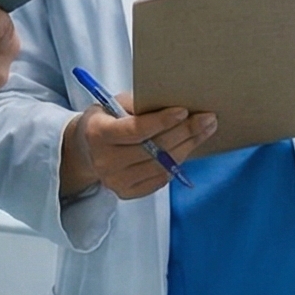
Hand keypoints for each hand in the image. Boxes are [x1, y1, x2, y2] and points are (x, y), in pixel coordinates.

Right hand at [57, 93, 218, 201]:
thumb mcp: (114, 103)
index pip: (136, 130)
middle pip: (153, 149)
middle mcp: (104, 161)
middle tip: (208, 119)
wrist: (87, 150)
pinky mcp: (126, 193)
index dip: (162, 121)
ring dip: (187, 147)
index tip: (185, 111)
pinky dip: (177, 163)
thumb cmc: (107, 119)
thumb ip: (139, 104)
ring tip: (205, 130)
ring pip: (161, 165)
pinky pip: (160, 179)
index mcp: (98, 133)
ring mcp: (115, 181)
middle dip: (185, 132)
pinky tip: (188, 147)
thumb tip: (175, 102)